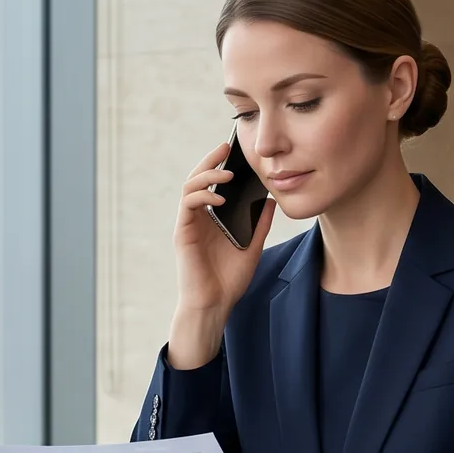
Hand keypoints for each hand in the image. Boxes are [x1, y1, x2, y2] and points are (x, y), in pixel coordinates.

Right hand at [168, 142, 275, 368]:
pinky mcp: (183, 233)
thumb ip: (260, 224)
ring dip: (207, 174)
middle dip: (210, 160)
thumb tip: (270, 200)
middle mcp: (198, 217)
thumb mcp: (253, 247)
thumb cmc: (229, 280)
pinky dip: (202, 196)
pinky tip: (219, 198)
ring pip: (190, 186)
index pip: (212, 184)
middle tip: (226, 147)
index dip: (220, 165)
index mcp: (212, 219)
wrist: (215, 305)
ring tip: (227, 172)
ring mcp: (189, 224)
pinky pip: (187, 205)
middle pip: (198, 178)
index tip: (235, 151)